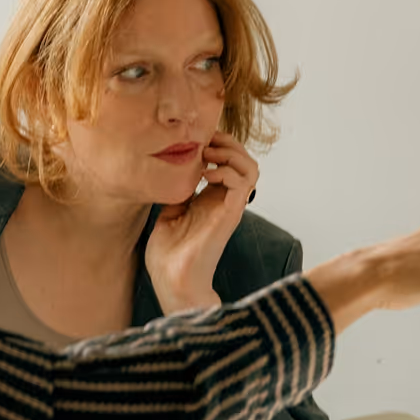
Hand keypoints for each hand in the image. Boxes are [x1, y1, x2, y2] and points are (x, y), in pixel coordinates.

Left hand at [145, 132, 258, 312]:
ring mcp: (229, 208)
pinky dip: (227, 170)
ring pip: (251, 168)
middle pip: (245, 160)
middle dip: (227, 143)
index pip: (229, 162)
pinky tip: (206, 174)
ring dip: (231, 153)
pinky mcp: (229, 215)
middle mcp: (225, 201)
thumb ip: (176, 193)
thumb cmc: (168, 254)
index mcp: (212, 199)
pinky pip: (242, 183)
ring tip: (208, 156)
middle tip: (205, 142)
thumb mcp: (168, 213)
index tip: (196, 140)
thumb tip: (170, 173)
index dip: (217, 144)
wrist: (171, 280)